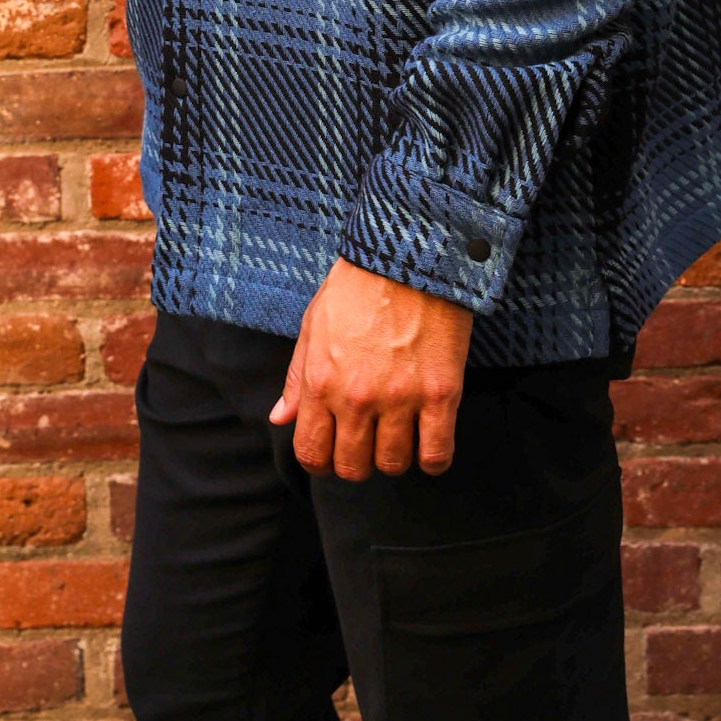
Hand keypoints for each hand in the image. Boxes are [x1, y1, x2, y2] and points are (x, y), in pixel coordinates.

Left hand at [269, 257, 472, 480]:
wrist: (408, 253)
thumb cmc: (358, 285)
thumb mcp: (314, 324)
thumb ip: (296, 377)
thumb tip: (279, 418)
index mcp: (320, 381)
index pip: (312, 452)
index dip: (321, 461)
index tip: (333, 452)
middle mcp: (356, 397)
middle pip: (353, 467)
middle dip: (357, 462)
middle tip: (368, 442)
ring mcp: (400, 398)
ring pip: (393, 464)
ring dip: (394, 457)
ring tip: (399, 434)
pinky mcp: (440, 393)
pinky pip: (436, 454)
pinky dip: (433, 460)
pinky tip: (429, 443)